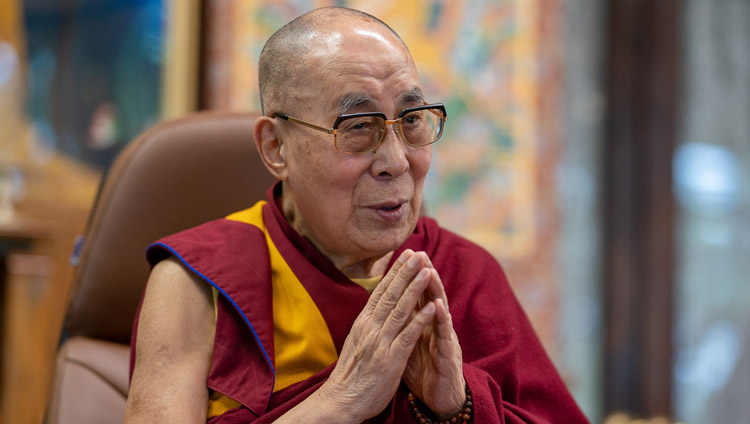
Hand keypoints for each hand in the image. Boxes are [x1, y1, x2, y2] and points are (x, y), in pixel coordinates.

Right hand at [316, 250, 436, 420]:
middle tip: (418, 252)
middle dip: (406, 271)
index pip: (381, 291)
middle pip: (391, 294)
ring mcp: (381, 342)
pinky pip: (408, 336)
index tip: (405, 253)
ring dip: (415, 289)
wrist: (342, 400)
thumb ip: (368, 323)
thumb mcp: (357, 341)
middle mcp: (371, 327)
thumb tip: (376, 306)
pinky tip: (431, 307)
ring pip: (400, 309)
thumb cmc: (352, 373)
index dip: (394, 271)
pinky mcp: (391, 359)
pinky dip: (420, 320)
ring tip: (427, 271)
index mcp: (363, 322)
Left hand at [403, 263, 464, 418]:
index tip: (403, 257)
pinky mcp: (449, 355)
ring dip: (435, 290)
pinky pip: (445, 335)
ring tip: (429, 271)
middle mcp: (436, 327)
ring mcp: (444, 339)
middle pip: (430, 296)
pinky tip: (437, 305)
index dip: (410, 278)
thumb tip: (387, 309)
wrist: (440, 399)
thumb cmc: (425, 371)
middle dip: (424, 275)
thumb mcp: (408, 345)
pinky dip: (441, 320)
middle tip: (419, 254)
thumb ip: (402, 326)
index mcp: (423, 325)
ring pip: (440, 310)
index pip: (417, 296)